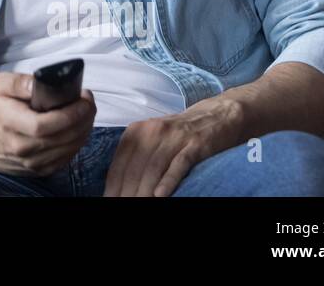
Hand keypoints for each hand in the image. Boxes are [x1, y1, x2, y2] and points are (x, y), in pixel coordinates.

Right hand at [0, 72, 96, 175]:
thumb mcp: (0, 87)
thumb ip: (19, 82)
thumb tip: (39, 83)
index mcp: (9, 123)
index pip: (43, 125)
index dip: (68, 114)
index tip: (82, 99)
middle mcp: (21, 147)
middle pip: (61, 137)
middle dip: (83, 118)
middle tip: (89, 102)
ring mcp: (32, 162)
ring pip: (68, 148)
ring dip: (84, 130)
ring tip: (87, 113)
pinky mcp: (41, 170)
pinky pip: (67, 157)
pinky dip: (78, 142)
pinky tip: (80, 128)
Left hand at [102, 96, 244, 196]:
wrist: (215, 115)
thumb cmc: (178, 133)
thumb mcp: (151, 140)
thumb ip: (135, 158)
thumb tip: (117, 185)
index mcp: (136, 132)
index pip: (119, 165)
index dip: (113, 187)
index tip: (109, 201)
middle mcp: (151, 132)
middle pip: (134, 170)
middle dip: (126, 193)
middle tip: (122, 207)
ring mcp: (174, 138)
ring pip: (153, 169)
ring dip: (143, 192)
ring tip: (138, 206)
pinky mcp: (195, 145)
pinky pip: (179, 164)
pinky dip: (168, 181)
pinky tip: (160, 195)